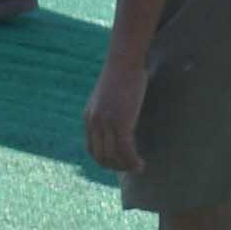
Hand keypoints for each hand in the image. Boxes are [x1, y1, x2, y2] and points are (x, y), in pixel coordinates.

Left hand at [78, 58, 142, 175]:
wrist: (124, 60)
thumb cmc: (123, 73)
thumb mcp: (109, 94)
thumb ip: (109, 108)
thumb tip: (121, 116)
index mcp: (89, 117)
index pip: (92, 148)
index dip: (104, 160)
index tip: (118, 163)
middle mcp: (94, 123)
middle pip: (100, 156)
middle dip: (116, 167)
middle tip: (130, 169)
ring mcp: (106, 124)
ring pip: (113, 156)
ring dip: (126, 167)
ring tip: (138, 168)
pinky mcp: (120, 122)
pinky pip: (126, 150)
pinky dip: (132, 161)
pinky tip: (141, 164)